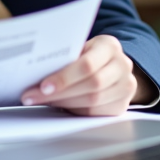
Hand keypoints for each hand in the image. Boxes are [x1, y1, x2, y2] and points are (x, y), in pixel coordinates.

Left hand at [20, 35, 150, 115]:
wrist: (112, 65)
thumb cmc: (89, 54)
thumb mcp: (81, 48)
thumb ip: (66, 56)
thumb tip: (34, 70)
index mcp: (110, 46)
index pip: (87, 65)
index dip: (64, 77)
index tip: (42, 86)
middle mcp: (123, 65)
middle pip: (91, 85)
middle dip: (59, 93)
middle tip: (33, 96)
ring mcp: (126, 87)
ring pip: (93, 102)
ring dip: (64, 103)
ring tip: (41, 100)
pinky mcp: (122, 105)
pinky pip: (96, 113)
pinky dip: (74, 110)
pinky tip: (59, 106)